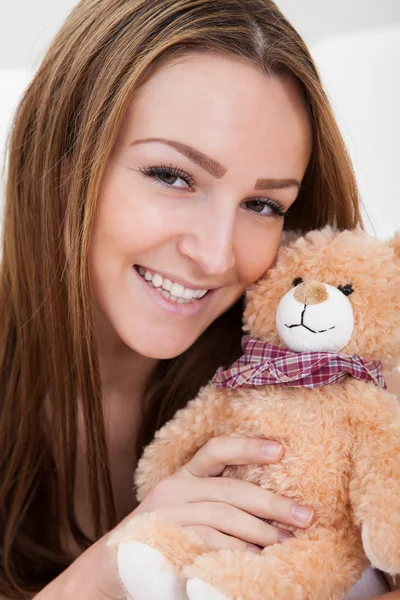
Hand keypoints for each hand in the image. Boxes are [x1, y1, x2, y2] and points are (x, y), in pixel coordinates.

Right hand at [34, 437, 313, 598]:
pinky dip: (233, 548)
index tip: (281, 449)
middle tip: (306, 515)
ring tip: (286, 541)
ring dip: (258, 529)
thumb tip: (273, 515)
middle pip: (229, 487)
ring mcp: (167, 513)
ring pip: (221, 513)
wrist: (111, 567)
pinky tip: (254, 558)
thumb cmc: (162, 539)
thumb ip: (219, 505)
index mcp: (185, 477)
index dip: (248, 446)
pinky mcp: (161, 538)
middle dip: (271, 501)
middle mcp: (175, 487)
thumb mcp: (190, 513)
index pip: (217, 450)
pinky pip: (204, 540)